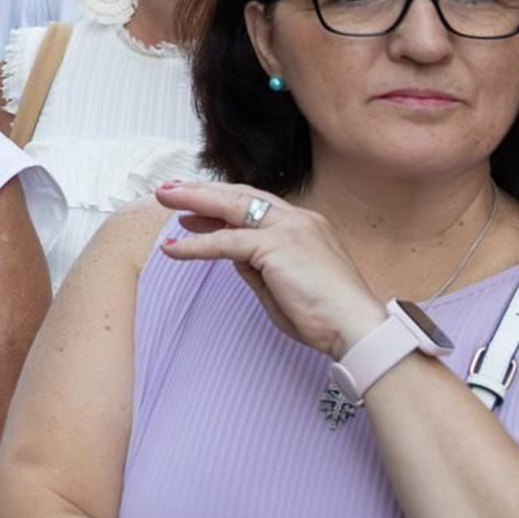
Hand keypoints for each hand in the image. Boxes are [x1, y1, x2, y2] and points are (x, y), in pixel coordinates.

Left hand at [156, 182, 384, 358]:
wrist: (355, 328)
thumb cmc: (324, 317)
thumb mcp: (282, 286)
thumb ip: (257, 266)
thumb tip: (231, 254)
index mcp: (304, 224)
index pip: (255, 203)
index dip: (222, 199)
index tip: (194, 201)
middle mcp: (297, 219)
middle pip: (240, 195)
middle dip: (202, 190)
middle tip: (170, 188)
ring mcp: (289, 228)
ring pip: (231, 208)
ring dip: (193, 201)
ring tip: (163, 200)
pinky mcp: (277, 246)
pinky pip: (226, 242)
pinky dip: (196, 245)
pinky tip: (173, 249)